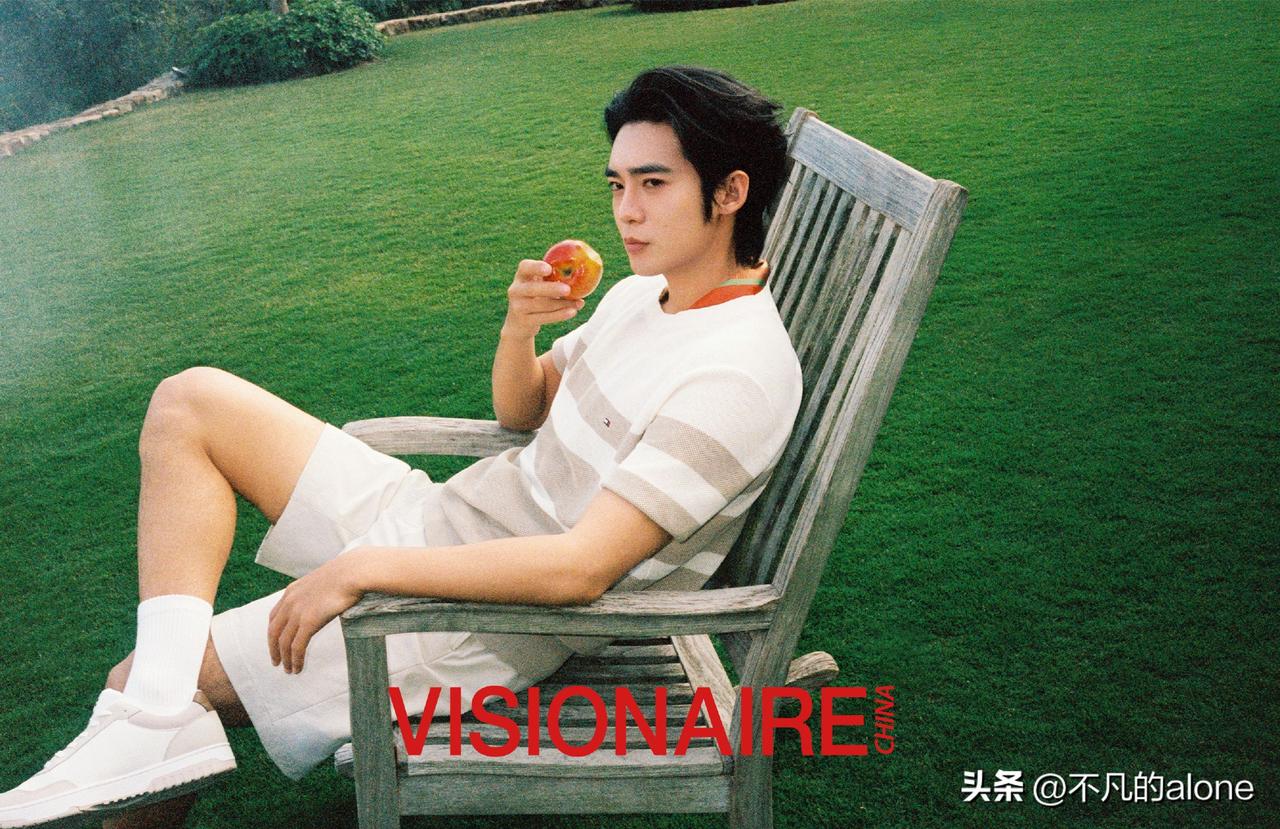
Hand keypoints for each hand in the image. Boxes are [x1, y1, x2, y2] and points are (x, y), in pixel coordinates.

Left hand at [266, 553, 363, 673]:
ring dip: (285, 658)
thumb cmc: (346, 574)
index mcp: (292, 591)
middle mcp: (290, 602)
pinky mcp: (309, 622)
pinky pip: (297, 646)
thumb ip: (317, 592)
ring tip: (289, 670)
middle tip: (277, 662)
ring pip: (284, 642)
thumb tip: (326, 598)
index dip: (273, 632)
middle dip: (274, 649)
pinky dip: (295, 659)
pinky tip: (298, 668)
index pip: (274, 616)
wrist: (353, 572)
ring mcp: (298, 612)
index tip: (275, 643)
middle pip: (274, 631)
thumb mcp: (322, 581)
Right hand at [501, 258, 584, 339]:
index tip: (549, 269)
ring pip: (541, 305)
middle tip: (567, 289)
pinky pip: (544, 318)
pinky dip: (559, 315)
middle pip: (532, 289)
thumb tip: (583, 269)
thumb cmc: (536, 297)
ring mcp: (518, 307)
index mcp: (522, 276)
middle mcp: (516, 290)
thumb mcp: (540, 285)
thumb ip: (554, 277)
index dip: (536, 267)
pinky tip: (572, 311)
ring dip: (561, 304)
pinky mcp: (524, 321)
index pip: (525, 267)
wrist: (519, 324)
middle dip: (550, 289)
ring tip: (578, 303)